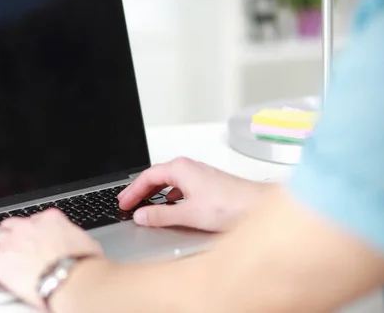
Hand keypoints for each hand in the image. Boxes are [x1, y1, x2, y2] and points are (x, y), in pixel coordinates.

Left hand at [0, 208, 103, 308]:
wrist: (71, 279)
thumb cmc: (83, 266)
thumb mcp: (86, 244)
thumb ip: (74, 239)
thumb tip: (77, 245)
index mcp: (51, 219)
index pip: (36, 219)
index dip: (32, 229)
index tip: (31, 236)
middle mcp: (29, 225)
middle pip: (13, 224)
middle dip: (12, 232)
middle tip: (10, 242)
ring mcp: (13, 239)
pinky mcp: (0, 257)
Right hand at [118, 157, 270, 231]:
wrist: (259, 207)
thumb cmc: (231, 205)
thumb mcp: (188, 214)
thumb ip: (161, 215)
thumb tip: (141, 215)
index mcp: (180, 168)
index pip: (147, 177)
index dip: (132, 191)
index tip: (123, 203)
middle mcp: (189, 167)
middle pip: (157, 176)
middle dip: (141, 190)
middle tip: (127, 203)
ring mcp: (199, 175)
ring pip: (169, 181)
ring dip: (155, 193)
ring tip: (145, 205)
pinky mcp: (207, 184)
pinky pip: (180, 186)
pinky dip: (170, 196)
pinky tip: (172, 206)